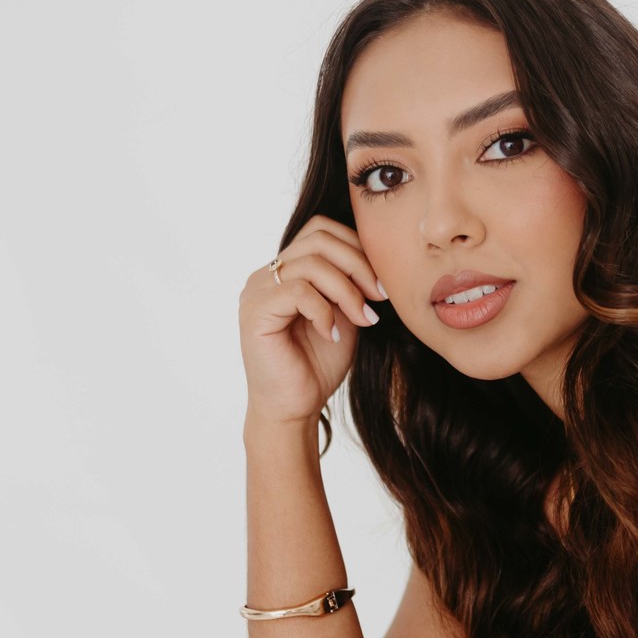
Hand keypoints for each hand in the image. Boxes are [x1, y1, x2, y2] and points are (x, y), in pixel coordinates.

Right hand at [239, 214, 385, 427]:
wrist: (295, 408)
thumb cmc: (318, 365)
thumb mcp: (344, 315)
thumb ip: (351, 283)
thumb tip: (381, 256)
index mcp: (286, 270)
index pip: (321, 230)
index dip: (357, 248)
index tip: (382, 286)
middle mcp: (267, 274)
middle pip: (318, 237)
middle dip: (358, 264)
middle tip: (379, 296)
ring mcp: (257, 290)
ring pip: (312, 264)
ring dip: (347, 291)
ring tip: (363, 320)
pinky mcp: (255, 311)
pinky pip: (298, 292)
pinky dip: (324, 312)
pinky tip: (332, 336)